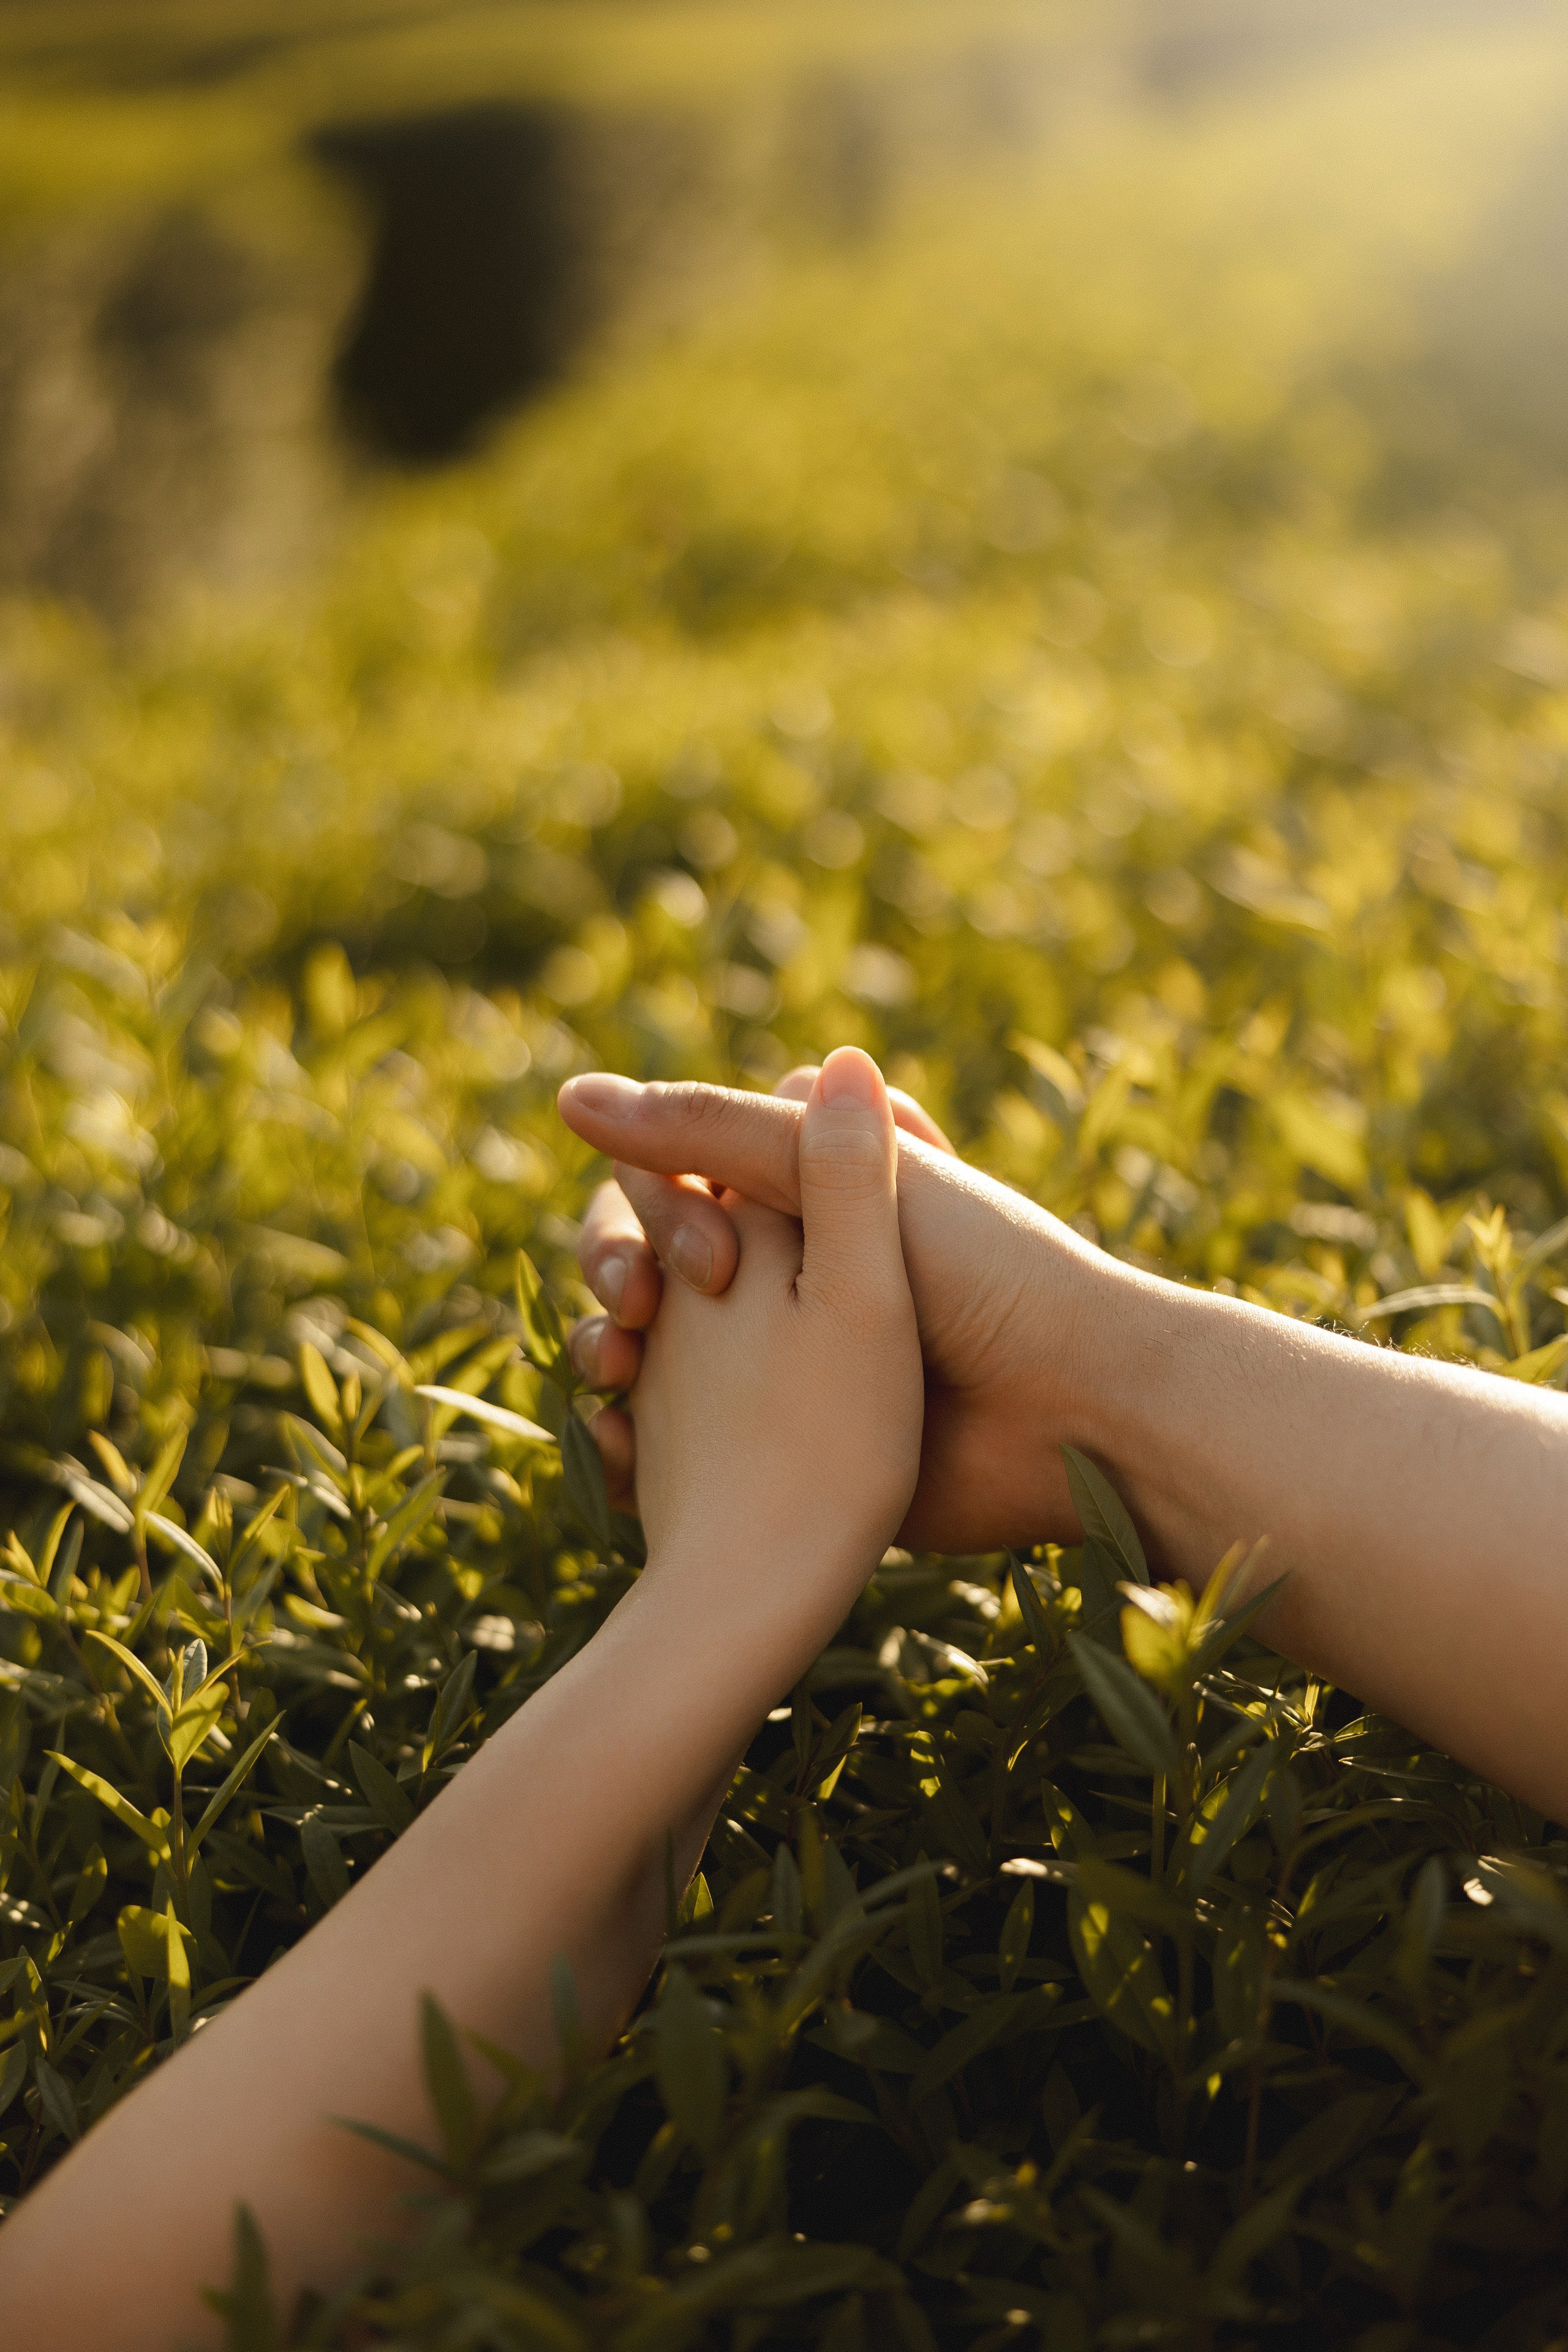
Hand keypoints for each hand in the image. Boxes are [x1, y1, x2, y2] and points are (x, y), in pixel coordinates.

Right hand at [559, 1065, 1124, 1552]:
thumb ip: (711, 1132)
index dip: (655, 1205)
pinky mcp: (789, 1435)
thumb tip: (570, 1095)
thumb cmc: (981, 1275)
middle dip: (622, 1275)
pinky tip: (622, 1454)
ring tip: (616, 1384)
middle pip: (647, 1250)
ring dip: (609, 1353)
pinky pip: (678, 1430)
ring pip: (651, 1341)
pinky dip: (631, 1437)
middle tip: (637, 1320)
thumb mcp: (843, 1184)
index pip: (673, 1167)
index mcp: (808, 1182)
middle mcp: (789, 1259)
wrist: (1074, 1416)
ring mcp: (784, 1351)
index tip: (709, 1264)